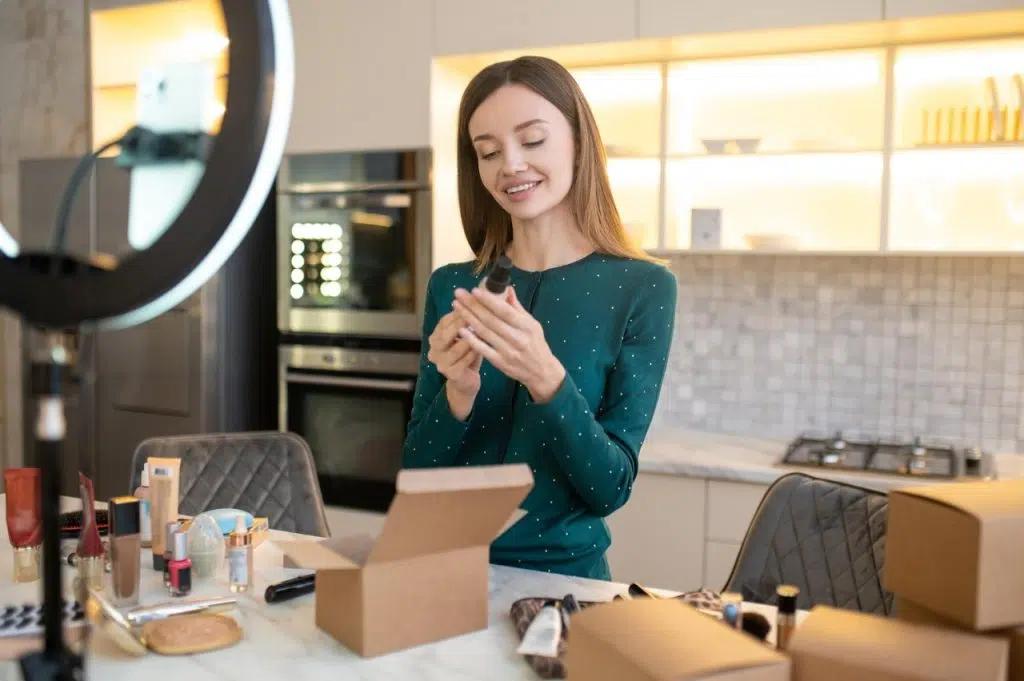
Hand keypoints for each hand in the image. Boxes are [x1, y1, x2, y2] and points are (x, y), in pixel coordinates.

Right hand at [426, 310, 481, 419]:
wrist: (466, 380)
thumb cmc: (468, 353)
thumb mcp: (468, 333)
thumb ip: (470, 317)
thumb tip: (483, 294)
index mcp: (436, 336)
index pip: (445, 321)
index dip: (458, 312)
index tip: (472, 303)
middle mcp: (434, 349)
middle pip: (445, 334)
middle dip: (461, 323)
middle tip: (475, 314)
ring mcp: (441, 363)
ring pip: (455, 348)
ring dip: (469, 339)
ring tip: (482, 330)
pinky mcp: (451, 375)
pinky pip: (462, 362)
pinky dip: (472, 354)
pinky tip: (482, 348)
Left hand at [452, 285, 565, 403]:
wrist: (542, 372)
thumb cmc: (536, 344)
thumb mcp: (532, 324)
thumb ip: (517, 308)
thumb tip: (507, 288)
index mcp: (526, 326)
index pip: (504, 310)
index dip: (488, 300)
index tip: (474, 290)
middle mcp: (517, 338)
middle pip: (491, 319)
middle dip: (472, 305)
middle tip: (458, 294)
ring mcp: (508, 351)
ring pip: (484, 332)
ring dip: (468, 318)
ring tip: (456, 306)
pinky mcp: (500, 363)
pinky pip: (483, 350)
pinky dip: (472, 340)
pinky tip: (461, 330)